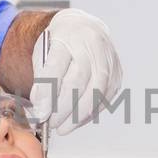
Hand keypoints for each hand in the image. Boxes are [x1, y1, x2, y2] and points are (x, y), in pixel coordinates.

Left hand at [29, 8, 122, 135]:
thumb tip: (42, 108)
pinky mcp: (117, 74)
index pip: (57, 66)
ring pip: (95, 92)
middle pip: (78, 81)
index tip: (40, 111)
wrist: (84, 29)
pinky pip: (105, 98)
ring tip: (63, 127)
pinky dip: (90, 113)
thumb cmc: (61, 44)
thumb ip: (41, 79)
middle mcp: (92, 45)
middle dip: (63, 107)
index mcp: (69, 35)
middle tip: (51, 122)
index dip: (48, 92)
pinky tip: (77, 120)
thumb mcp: (43, 54)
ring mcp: (109, 59)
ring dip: (78, 115)